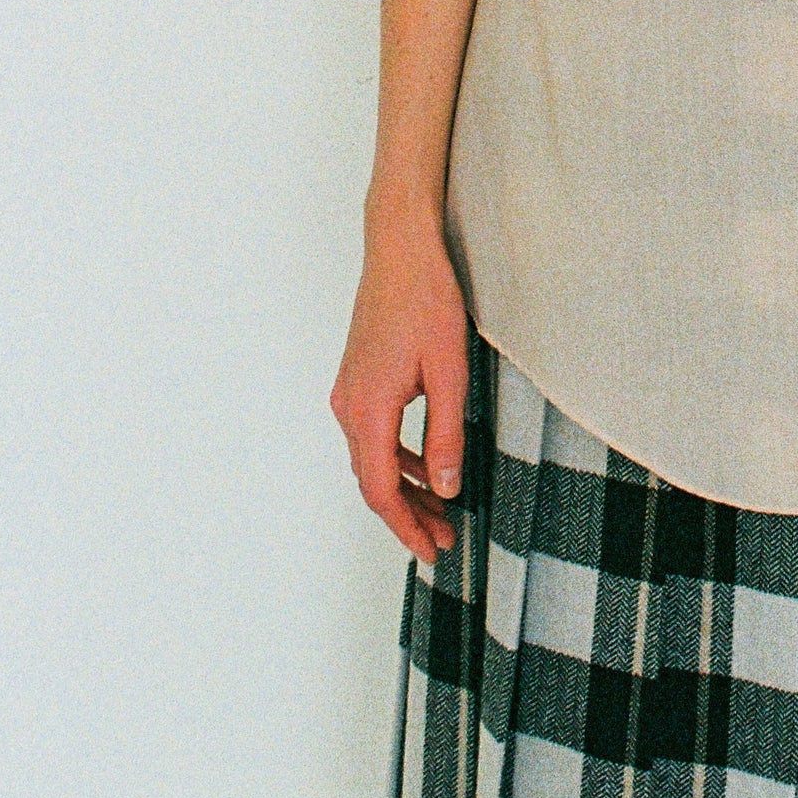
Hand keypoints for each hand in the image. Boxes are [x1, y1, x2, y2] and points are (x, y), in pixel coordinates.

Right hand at [330, 215, 471, 566]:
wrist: (401, 248)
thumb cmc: (426, 300)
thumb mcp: (449, 371)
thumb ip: (446, 434)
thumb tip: (446, 487)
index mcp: (368, 409)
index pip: (382, 490)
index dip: (406, 526)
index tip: (430, 550)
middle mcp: (349, 405)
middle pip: (374, 481)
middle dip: (408, 515)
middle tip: (442, 540)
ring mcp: (350, 391)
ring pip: (373, 458)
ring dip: (405, 488)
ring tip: (439, 510)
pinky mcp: (359, 378)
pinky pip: (375, 434)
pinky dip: (399, 458)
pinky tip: (427, 464)